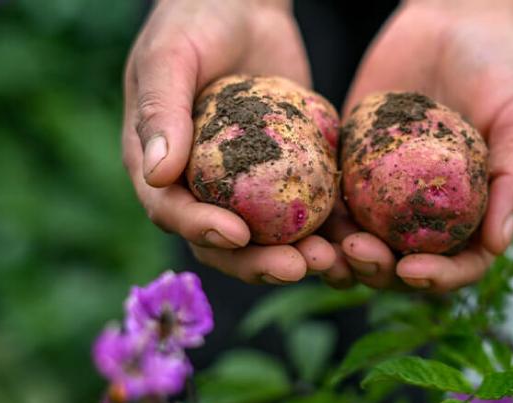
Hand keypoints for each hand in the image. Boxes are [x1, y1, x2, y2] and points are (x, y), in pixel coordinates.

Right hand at [122, 0, 334, 284]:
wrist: (245, 6)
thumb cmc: (196, 23)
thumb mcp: (170, 57)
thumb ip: (161, 110)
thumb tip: (156, 175)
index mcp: (161, 169)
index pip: (174, 213)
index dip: (202, 231)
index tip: (236, 234)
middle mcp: (203, 187)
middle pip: (227, 243)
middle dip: (260, 262)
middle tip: (299, 267)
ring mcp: (248, 186)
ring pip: (271, 237)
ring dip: (300, 256)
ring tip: (333, 261)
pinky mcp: (291, 173)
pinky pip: (308, 209)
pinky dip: (330, 228)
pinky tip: (356, 237)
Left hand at [326, 0, 512, 291]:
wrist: (455, 19)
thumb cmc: (500, 69)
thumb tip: (499, 245)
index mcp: (472, 214)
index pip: (456, 265)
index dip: (435, 278)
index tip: (411, 269)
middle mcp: (427, 212)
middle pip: (399, 263)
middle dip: (377, 270)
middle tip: (357, 252)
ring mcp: (387, 191)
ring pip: (359, 239)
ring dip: (339, 254)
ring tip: (322, 247)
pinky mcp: (352, 162)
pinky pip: (331, 194)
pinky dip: (318, 211)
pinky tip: (301, 210)